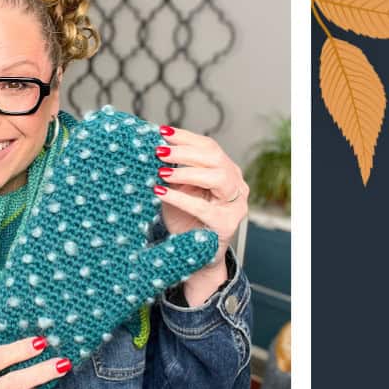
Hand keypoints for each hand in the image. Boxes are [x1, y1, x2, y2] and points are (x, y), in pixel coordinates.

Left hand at [154, 125, 248, 301]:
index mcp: (227, 171)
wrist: (195, 255)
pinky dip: (181, 198)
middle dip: (184, 152)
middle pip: (215, 158)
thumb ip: (173, 170)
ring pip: (218, 178)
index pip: (210, 147)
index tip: (162, 132)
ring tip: (161, 173)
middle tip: (159, 151)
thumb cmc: (186, 219)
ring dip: (186, 172)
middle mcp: (237, 185)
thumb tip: (151, 145)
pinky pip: (204, 207)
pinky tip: (161, 192)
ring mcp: (236, 205)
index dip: (186, 137)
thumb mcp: (178, 189)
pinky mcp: (227, 224)